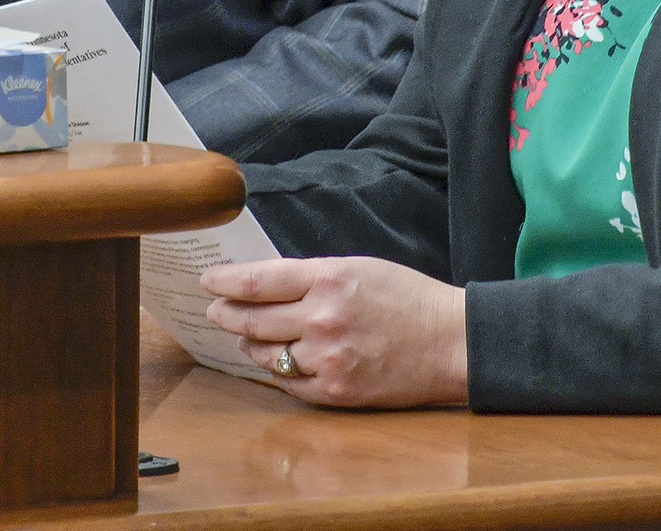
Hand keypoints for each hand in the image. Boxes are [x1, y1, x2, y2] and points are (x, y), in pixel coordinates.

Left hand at [202, 256, 467, 407]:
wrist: (451, 342)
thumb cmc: (410, 299)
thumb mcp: (361, 269)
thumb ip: (314, 277)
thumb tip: (267, 285)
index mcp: (330, 279)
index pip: (259, 281)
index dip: (226, 281)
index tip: (209, 280)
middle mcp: (323, 319)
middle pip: (252, 319)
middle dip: (226, 313)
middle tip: (215, 309)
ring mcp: (328, 359)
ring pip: (266, 354)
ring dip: (249, 343)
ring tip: (244, 335)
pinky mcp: (336, 392)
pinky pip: (289, 383)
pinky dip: (278, 371)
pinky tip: (276, 361)